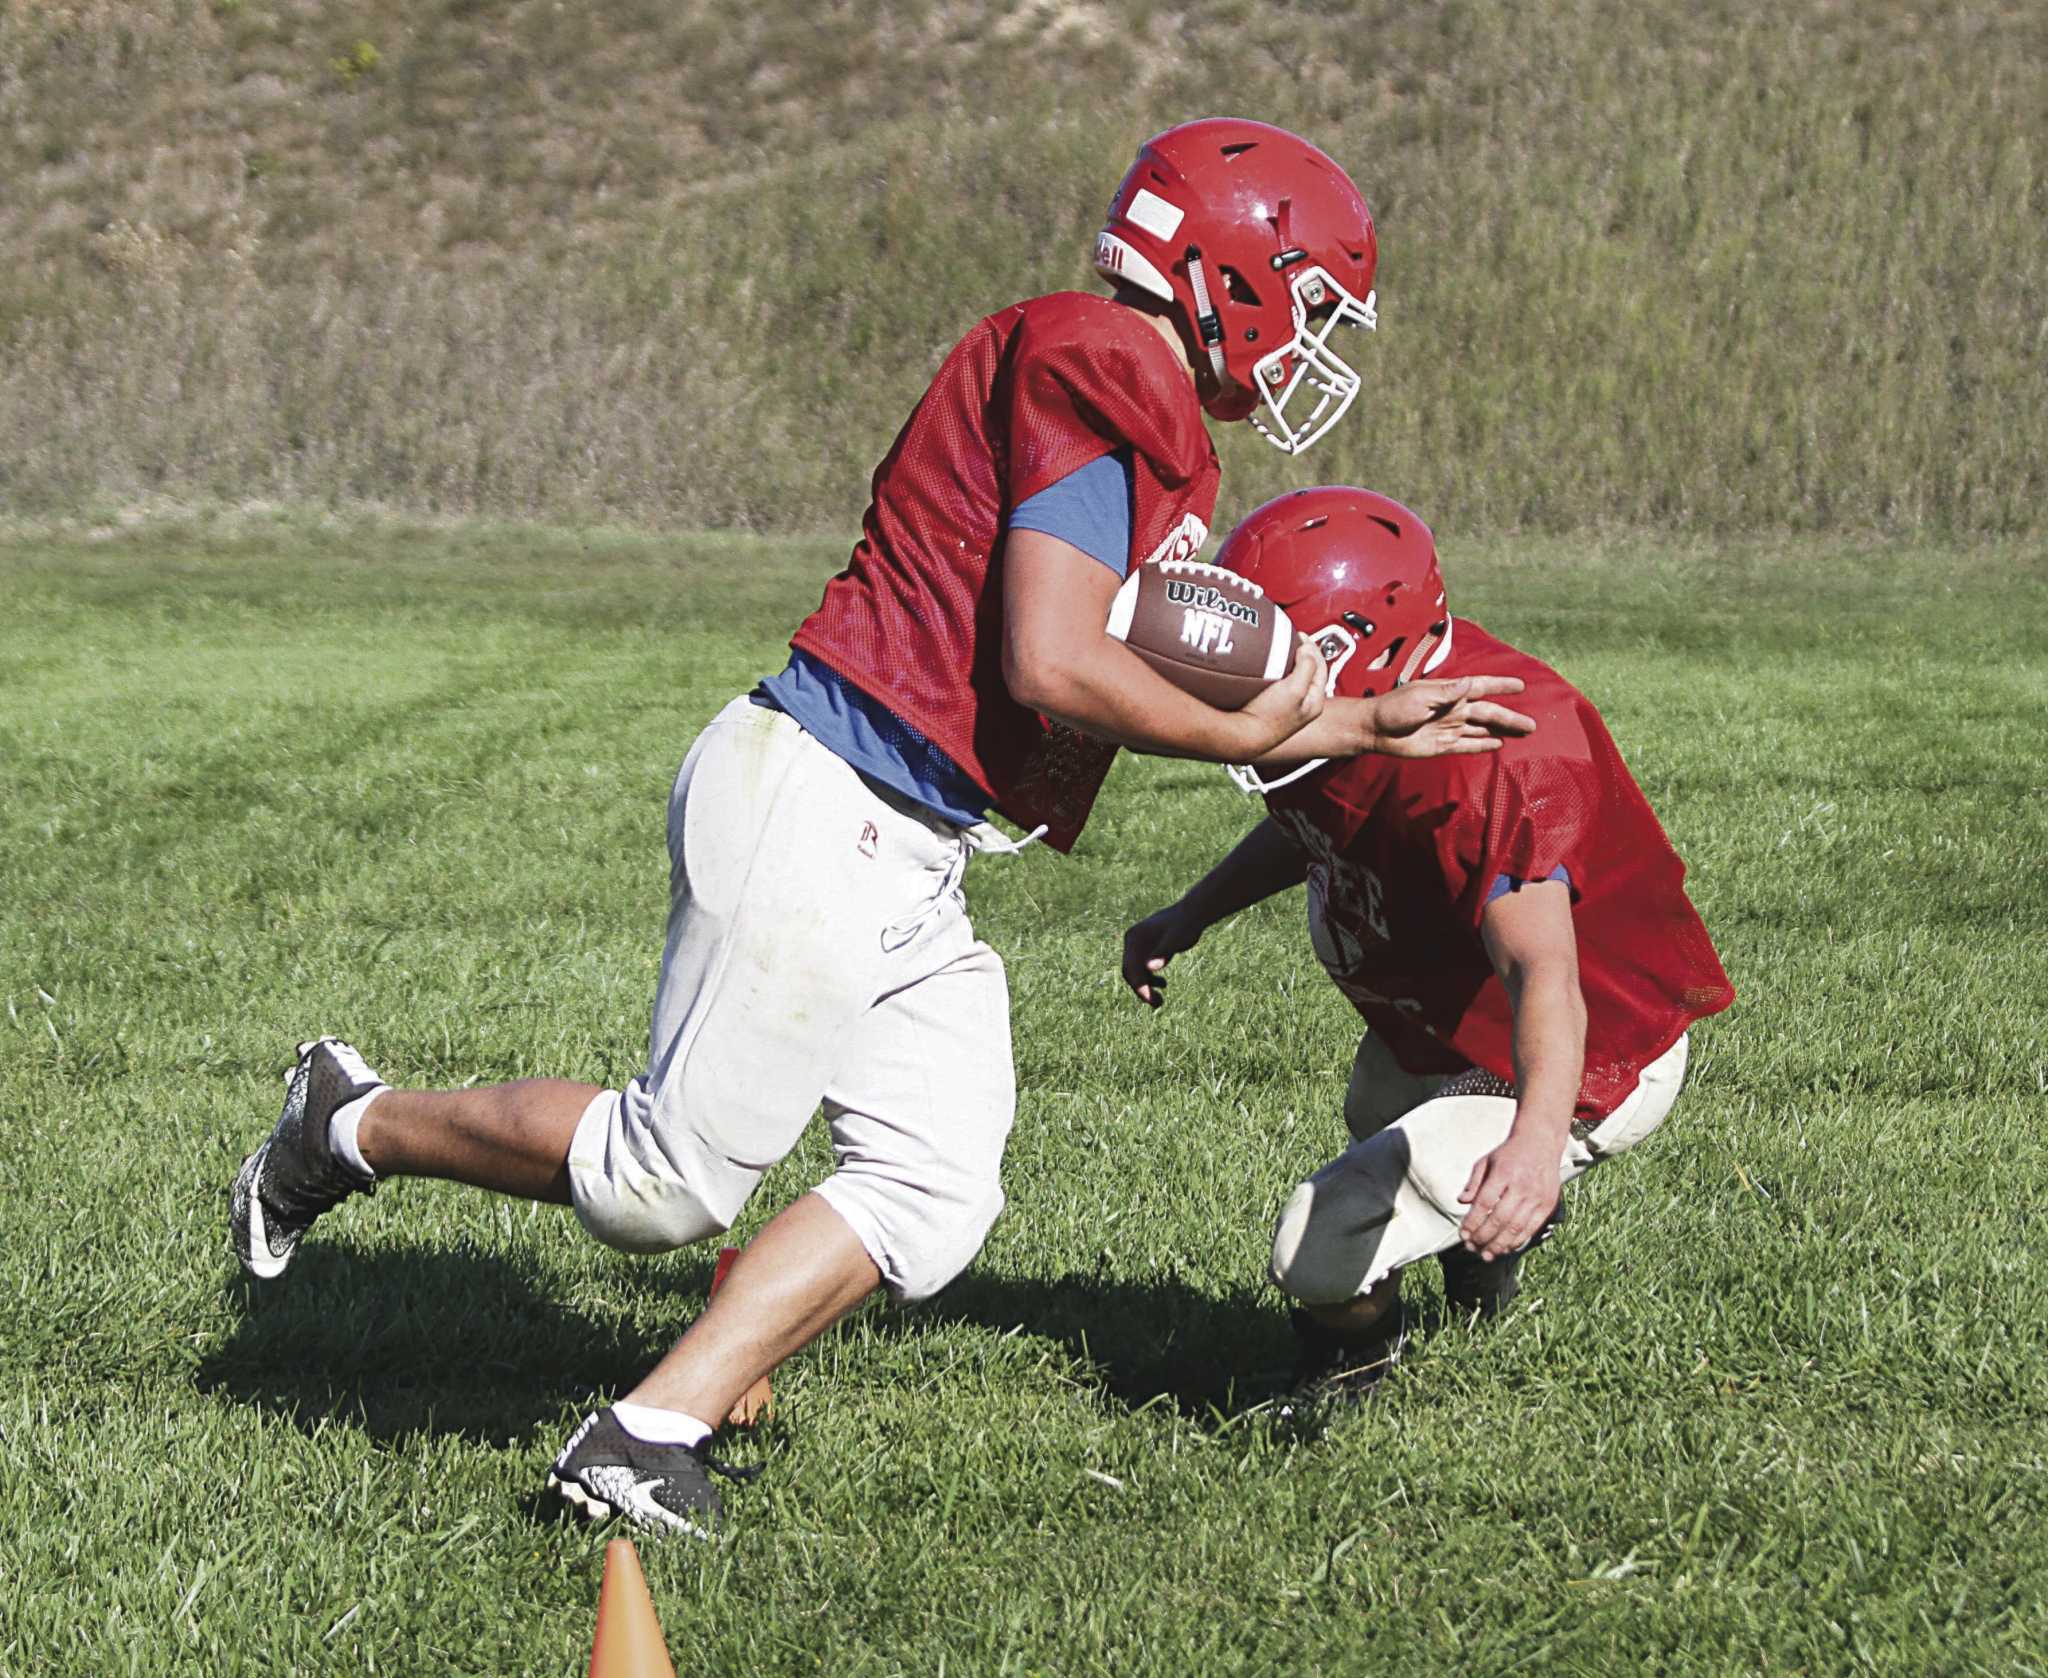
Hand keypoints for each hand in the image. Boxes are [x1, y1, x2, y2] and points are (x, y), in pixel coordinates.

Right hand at [1121, 904, 1204, 1007]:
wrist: (1194, 913)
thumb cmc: (1185, 925)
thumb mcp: (1175, 940)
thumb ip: (1161, 953)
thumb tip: (1149, 968)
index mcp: (1134, 938)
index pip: (1129, 967)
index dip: (1138, 985)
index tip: (1149, 1000)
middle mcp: (1134, 942)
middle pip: (1131, 972)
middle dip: (1142, 989)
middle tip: (1157, 1004)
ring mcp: (1141, 946)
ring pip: (1138, 972)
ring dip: (1146, 987)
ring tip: (1159, 1002)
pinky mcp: (1150, 949)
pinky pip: (1145, 969)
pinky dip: (1151, 979)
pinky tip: (1164, 985)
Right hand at [1231, 633, 1326, 760]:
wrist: (1242, 737)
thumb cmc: (1267, 719)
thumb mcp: (1294, 689)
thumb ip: (1306, 667)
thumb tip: (1306, 649)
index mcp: (1314, 702)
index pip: (1321, 667)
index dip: (1313, 648)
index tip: (1300, 636)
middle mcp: (1301, 705)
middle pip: (1308, 671)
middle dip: (1301, 653)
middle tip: (1291, 640)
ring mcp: (1284, 706)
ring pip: (1291, 677)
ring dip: (1285, 662)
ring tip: (1277, 650)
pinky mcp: (1268, 706)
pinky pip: (1274, 683)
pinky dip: (1271, 672)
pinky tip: (1261, 668)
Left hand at [1373, 676, 1533, 757]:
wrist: (1375, 730)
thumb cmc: (1394, 708)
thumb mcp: (1420, 696)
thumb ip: (1446, 692)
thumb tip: (1469, 683)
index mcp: (1449, 693)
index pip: (1480, 687)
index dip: (1500, 686)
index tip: (1520, 685)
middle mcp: (1453, 709)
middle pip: (1488, 713)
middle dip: (1509, 718)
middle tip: (1532, 725)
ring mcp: (1449, 727)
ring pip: (1482, 729)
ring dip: (1502, 731)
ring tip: (1522, 733)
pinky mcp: (1443, 745)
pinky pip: (1468, 745)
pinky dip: (1483, 745)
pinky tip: (1498, 745)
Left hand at [1456, 1126, 1561, 1259]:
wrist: (1541, 1142)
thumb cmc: (1509, 1153)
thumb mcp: (1486, 1161)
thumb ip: (1473, 1182)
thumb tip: (1461, 1202)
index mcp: (1503, 1173)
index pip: (1484, 1203)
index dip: (1472, 1222)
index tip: (1462, 1234)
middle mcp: (1521, 1186)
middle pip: (1500, 1219)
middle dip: (1483, 1237)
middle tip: (1471, 1248)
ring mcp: (1537, 1196)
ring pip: (1516, 1227)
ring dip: (1499, 1244)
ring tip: (1486, 1254)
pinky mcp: (1548, 1204)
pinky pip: (1531, 1228)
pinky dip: (1517, 1241)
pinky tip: (1505, 1248)